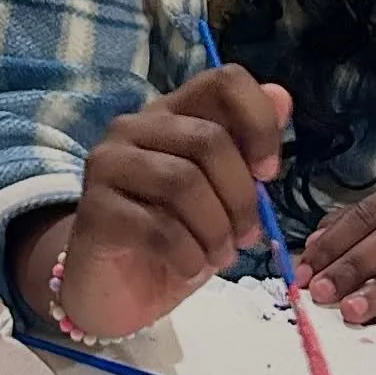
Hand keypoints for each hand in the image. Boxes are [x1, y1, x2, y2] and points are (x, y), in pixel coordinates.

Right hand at [57, 68, 291, 338]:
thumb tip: (281, 97)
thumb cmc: (176, 239)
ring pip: (183, 182)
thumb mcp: (224, 196)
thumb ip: (248, 149)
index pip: (223, 81)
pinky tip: (190, 268)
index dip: (259, 122)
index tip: (268, 173)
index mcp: (172, 113)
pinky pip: (159, 228)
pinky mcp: (94, 209)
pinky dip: (189, 256)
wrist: (116, 293)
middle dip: (242, 196)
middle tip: (247, 235)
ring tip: (220, 255)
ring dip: (217, 230)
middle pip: (209, 139)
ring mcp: (109, 164)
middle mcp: (135, 126)